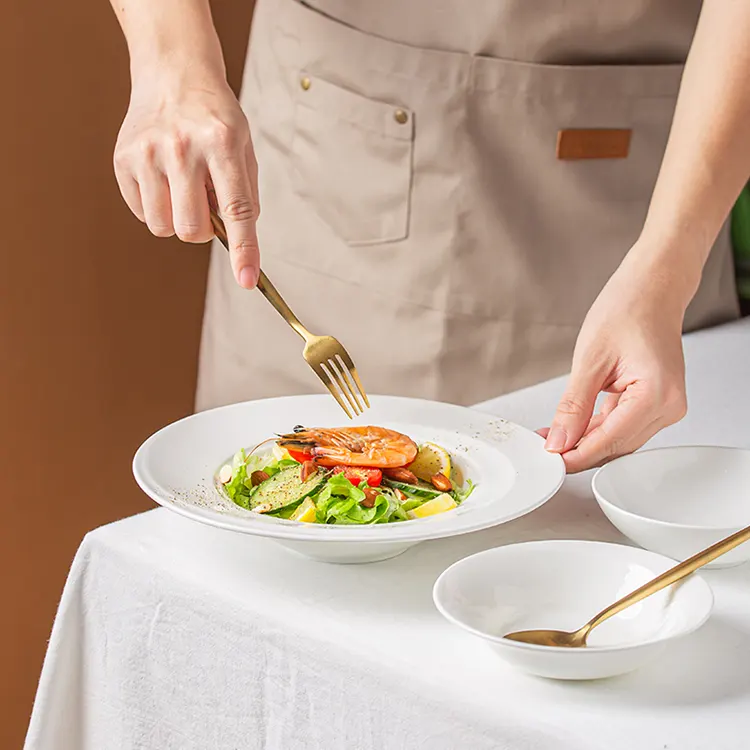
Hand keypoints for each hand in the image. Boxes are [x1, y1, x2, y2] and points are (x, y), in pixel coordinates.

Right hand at [113, 69, 259, 287]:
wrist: (172, 72)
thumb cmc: (214, 117)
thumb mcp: (243, 146)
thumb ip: (245, 195)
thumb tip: (237, 242)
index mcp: (222, 142)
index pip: (236, 210)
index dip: (243, 250)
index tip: (248, 279)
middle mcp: (182, 147)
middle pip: (191, 229)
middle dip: (203, 231)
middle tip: (205, 207)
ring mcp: (147, 152)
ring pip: (163, 227)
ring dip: (178, 220)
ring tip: (183, 189)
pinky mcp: (122, 159)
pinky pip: (142, 213)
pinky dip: (156, 207)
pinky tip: (162, 178)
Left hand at [541, 252, 691, 472]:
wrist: (651, 288)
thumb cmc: (628, 309)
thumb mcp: (590, 360)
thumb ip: (574, 406)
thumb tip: (560, 439)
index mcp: (657, 395)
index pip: (610, 441)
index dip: (577, 455)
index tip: (551, 460)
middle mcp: (668, 406)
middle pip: (616, 446)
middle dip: (578, 450)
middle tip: (544, 449)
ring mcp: (665, 406)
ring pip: (619, 440)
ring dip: (585, 441)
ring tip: (551, 437)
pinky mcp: (655, 402)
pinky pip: (623, 426)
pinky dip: (596, 428)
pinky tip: (571, 428)